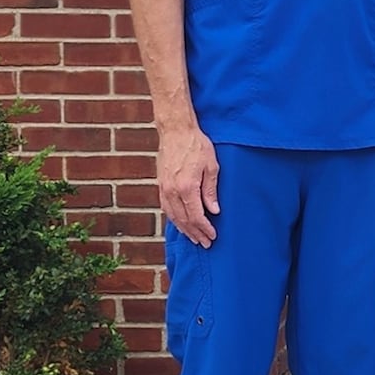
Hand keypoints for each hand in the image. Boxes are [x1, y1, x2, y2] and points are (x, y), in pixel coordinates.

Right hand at [157, 123, 219, 246]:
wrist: (176, 131)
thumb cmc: (196, 145)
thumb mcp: (211, 166)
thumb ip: (211, 190)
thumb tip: (214, 210)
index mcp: (187, 188)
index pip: (196, 216)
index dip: (204, 228)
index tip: (212, 236)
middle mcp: (173, 192)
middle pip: (184, 220)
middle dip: (195, 233)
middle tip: (205, 243)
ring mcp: (164, 189)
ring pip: (173, 217)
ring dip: (184, 229)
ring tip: (194, 238)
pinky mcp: (161, 185)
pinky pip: (166, 208)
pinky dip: (174, 219)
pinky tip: (181, 223)